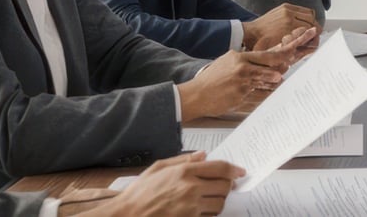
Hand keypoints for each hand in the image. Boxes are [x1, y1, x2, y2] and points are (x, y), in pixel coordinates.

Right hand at [95, 151, 243, 216]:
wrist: (126, 216)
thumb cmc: (139, 194)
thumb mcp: (158, 168)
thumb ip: (184, 160)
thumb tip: (203, 155)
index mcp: (184, 172)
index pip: (220, 168)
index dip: (234, 169)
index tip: (240, 172)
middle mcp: (191, 189)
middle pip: (224, 186)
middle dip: (226, 186)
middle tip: (223, 186)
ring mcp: (190, 208)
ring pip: (219, 204)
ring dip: (218, 201)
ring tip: (209, 198)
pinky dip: (209, 213)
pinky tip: (200, 209)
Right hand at [177, 27, 316, 120]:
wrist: (197, 94)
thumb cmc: (212, 78)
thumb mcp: (228, 61)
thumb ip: (247, 59)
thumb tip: (266, 57)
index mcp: (239, 57)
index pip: (266, 55)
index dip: (281, 55)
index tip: (292, 54)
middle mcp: (242, 68)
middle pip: (269, 67)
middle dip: (281, 68)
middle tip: (288, 68)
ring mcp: (242, 83)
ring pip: (266, 81)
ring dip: (273, 82)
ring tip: (278, 80)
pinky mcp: (240, 96)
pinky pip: (258, 94)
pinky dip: (264, 93)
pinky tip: (267, 92)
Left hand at [242, 3, 320, 50]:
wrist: (249, 33)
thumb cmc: (261, 43)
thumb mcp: (278, 51)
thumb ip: (295, 48)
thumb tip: (309, 49)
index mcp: (289, 26)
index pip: (312, 28)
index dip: (315, 37)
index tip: (314, 41)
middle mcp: (289, 15)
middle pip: (313, 20)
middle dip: (315, 29)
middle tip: (313, 37)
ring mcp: (287, 9)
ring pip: (309, 13)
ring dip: (311, 21)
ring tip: (308, 30)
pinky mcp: (285, 7)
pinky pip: (301, 9)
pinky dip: (305, 15)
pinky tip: (302, 23)